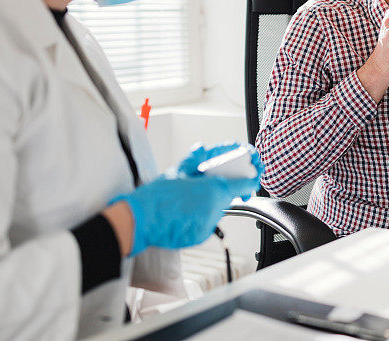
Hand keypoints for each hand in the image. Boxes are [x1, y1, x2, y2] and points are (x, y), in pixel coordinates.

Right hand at [110, 173, 259, 256]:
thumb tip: (201, 150)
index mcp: (213, 190)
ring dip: (207, 206)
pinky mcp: (199, 237)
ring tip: (186, 202)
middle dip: (218, 192)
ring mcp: (208, 225)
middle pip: (226, 198)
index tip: (248, 178)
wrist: (139, 221)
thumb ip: (194, 160)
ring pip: (215, 212)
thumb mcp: (176, 171)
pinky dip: (198, 219)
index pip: (244, 185)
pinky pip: (205, 224)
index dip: (249, 181)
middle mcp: (214, 209)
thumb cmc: (156, 197)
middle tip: (202, 189)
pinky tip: (183, 214)